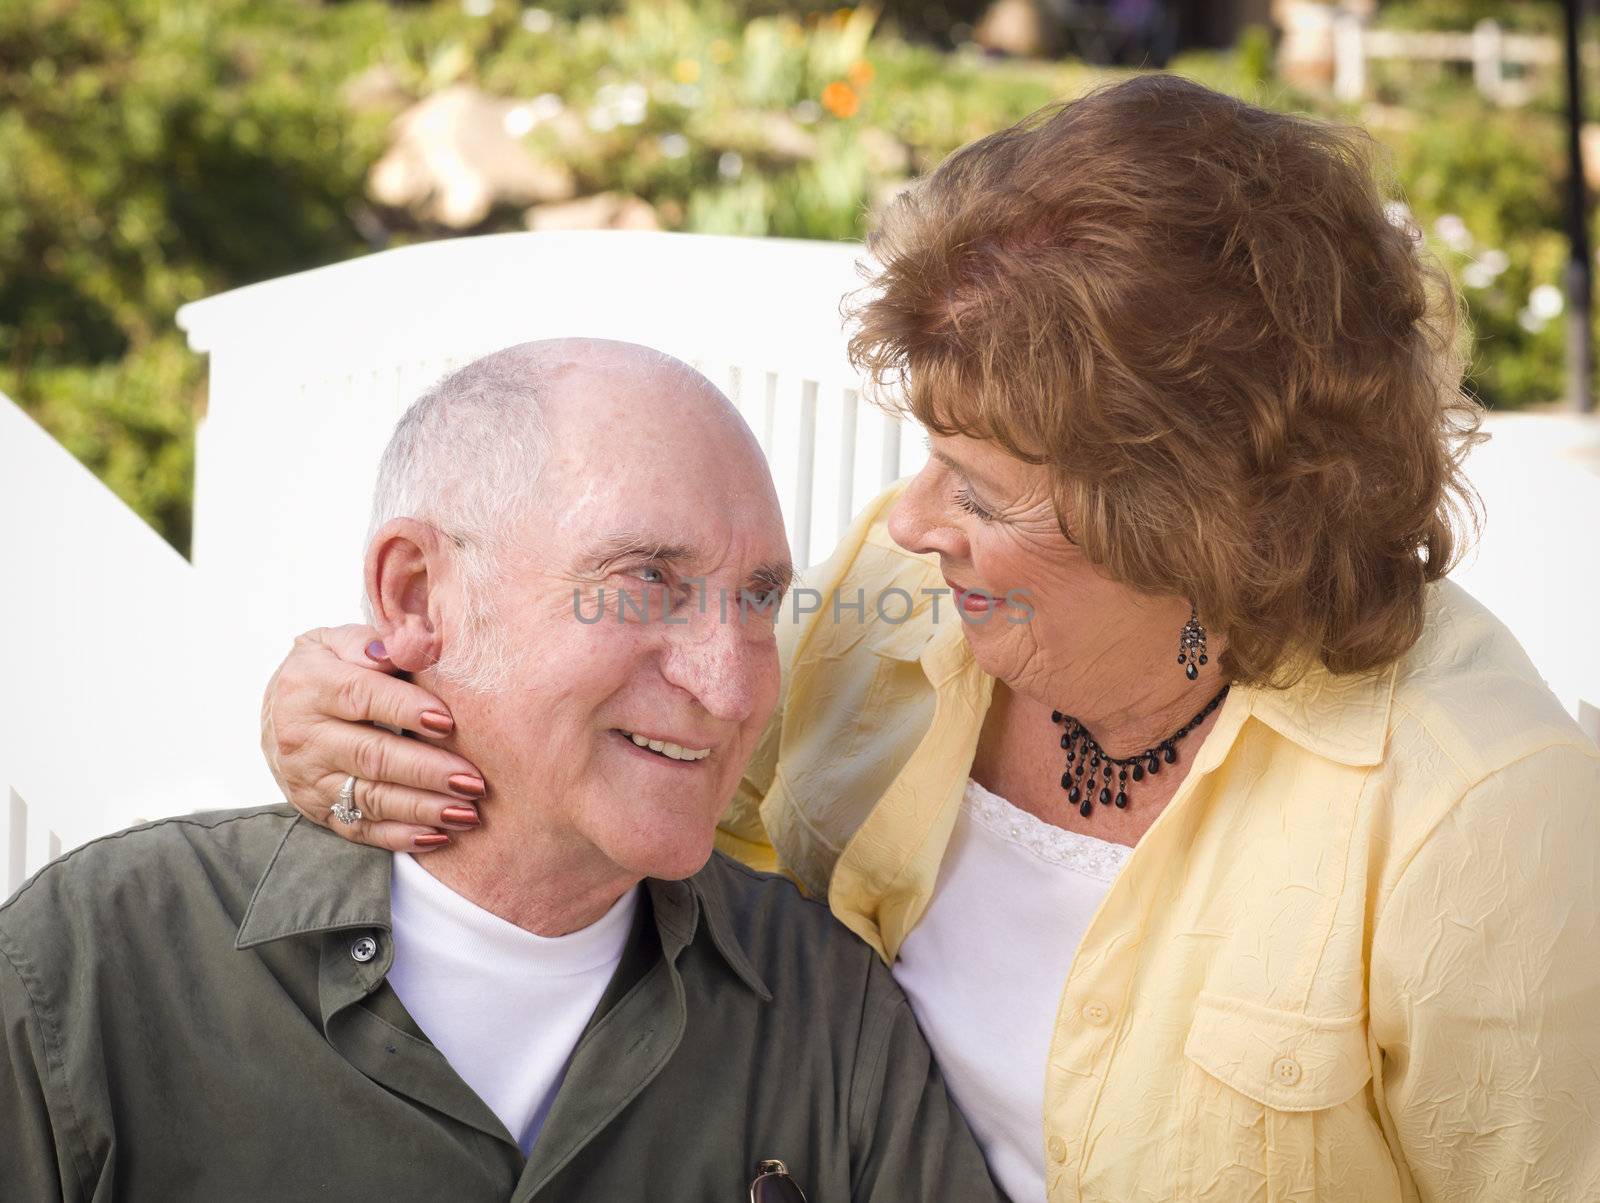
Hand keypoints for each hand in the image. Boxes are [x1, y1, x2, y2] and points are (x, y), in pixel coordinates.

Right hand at [261, 624, 487, 851]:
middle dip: (427, 770)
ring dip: (422, 808)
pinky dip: (400, 837)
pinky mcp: (318, 811)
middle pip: (371, 755)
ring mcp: (309, 780)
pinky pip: (361, 830)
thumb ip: (371, 642)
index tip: (448, 721)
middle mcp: (303, 737)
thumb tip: (405, 648)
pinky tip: (440, 837)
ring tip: (468, 812)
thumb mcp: (336, 642)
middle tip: (473, 780)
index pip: (361, 697)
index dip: (406, 709)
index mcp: (309, 686)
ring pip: (370, 799)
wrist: (279, 712)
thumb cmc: (328, 668)